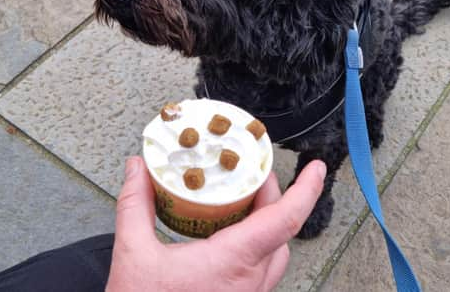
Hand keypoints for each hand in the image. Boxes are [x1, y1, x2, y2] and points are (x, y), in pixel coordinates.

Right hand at [105, 156, 325, 291]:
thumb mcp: (133, 255)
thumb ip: (136, 205)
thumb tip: (137, 170)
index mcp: (232, 263)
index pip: (285, 219)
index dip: (306, 189)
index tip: (316, 169)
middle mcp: (249, 282)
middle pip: (281, 229)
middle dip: (273, 195)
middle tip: (256, 172)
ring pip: (276, 252)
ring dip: (269, 222)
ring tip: (247, 199)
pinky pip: (263, 270)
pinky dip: (258, 244)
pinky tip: (233, 235)